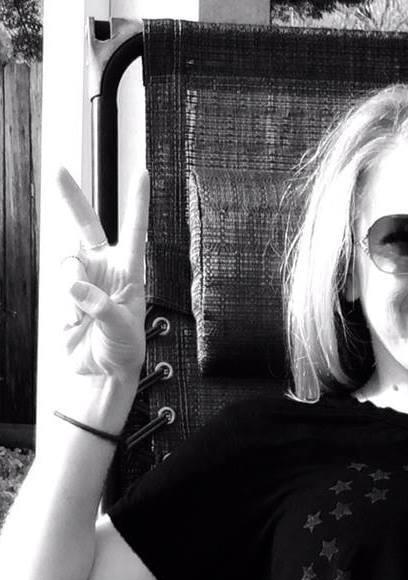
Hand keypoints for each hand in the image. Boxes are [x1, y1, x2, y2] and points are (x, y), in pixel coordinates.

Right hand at [57, 167, 149, 381]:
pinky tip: (76, 322)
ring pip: (66, 262)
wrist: (103, 371)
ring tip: (84, 314)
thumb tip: (77, 286)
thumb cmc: (124, 350)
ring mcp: (82, 280)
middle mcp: (105, 270)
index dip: (137, 203)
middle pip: (85, 226)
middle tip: (58, 171)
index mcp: (130, 272)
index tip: (142, 174)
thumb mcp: (123, 329)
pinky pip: (57, 288)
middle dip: (71, 198)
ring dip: (71, 286)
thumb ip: (101, 306)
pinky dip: (65, 307)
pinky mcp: (64, 294)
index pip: (134, 232)